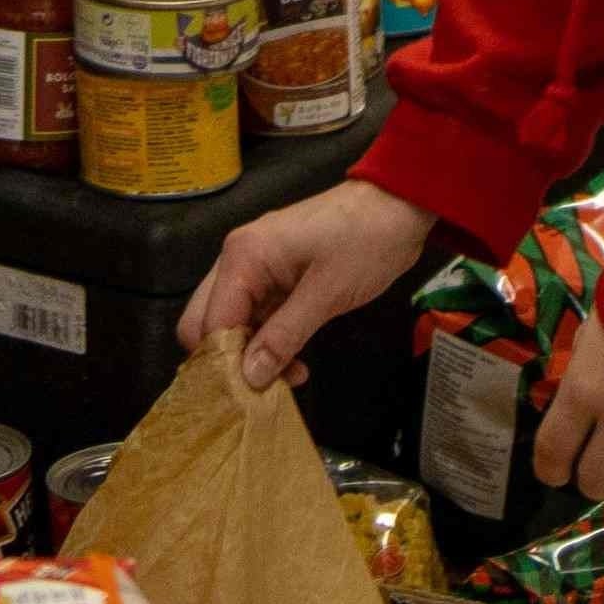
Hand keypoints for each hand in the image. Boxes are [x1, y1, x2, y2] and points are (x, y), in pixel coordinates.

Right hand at [185, 175, 433, 388]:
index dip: (224, 364)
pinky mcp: (273, 278)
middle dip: (231, 361)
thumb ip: (284, 336)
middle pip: (207, 322)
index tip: (248, 397)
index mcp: (243, 257)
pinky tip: (294, 362)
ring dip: (252, 355)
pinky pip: (255, 316)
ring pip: (231, 323)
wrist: (396, 207)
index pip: (210, 323)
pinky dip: (267, 341)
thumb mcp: (327, 294)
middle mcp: (237, 260)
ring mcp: (254, 268)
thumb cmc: (365, 242)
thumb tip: (250, 377)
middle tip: (264, 390)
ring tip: (291, 378)